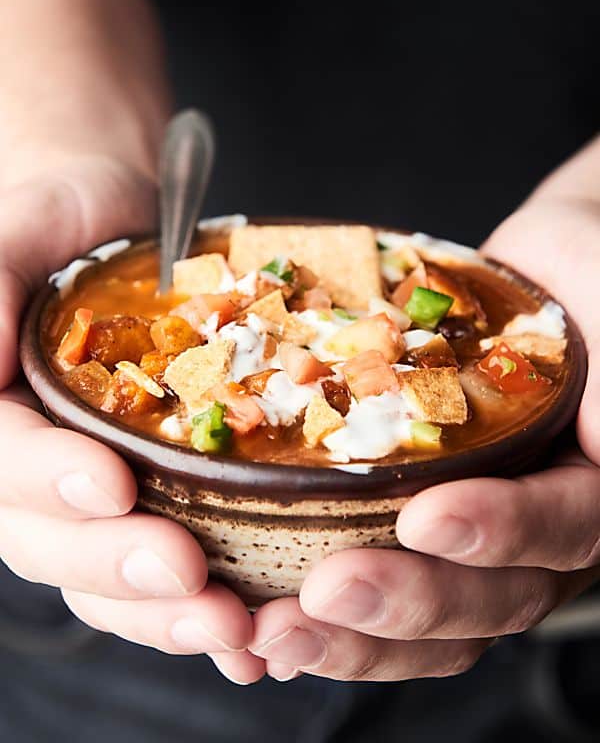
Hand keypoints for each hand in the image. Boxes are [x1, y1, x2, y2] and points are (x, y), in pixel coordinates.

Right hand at [0, 159, 264, 684]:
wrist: (119, 224)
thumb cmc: (59, 218)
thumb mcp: (14, 232)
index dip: (44, 480)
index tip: (110, 484)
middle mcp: (28, 467)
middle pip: (49, 540)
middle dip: (116, 566)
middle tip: (190, 579)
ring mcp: (89, 489)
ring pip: (105, 573)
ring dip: (164, 611)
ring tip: (234, 628)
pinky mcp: (152, 494)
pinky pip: (162, 558)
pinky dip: (198, 605)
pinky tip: (250, 631)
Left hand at [248, 139, 599, 681]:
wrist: (542, 269)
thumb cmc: (585, 268)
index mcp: (590, 482)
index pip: (561, 527)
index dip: (498, 532)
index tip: (427, 517)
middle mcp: (538, 526)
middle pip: (488, 597)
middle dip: (406, 601)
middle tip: (325, 594)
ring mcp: (478, 531)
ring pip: (430, 614)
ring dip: (353, 632)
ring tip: (274, 630)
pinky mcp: (419, 517)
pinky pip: (382, 575)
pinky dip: (332, 610)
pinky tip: (265, 619)